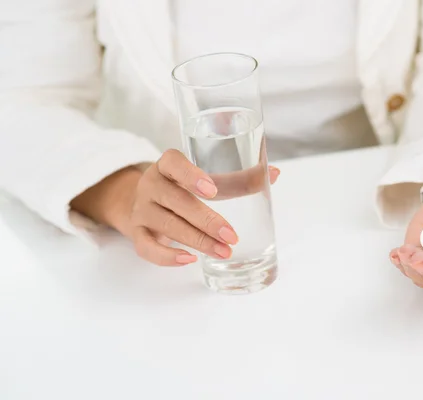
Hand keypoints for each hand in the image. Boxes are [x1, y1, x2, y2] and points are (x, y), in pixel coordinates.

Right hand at [71, 149, 278, 265]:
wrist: (143, 202)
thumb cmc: (184, 188)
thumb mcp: (206, 179)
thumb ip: (238, 177)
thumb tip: (274, 173)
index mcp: (168, 165)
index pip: (173, 162)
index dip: (190, 175)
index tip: (212, 190)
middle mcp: (151, 184)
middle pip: (175, 200)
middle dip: (206, 220)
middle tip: (231, 235)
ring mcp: (142, 209)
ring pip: (166, 225)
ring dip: (197, 240)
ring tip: (223, 251)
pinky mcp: (137, 233)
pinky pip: (146, 247)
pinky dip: (166, 257)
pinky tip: (189, 260)